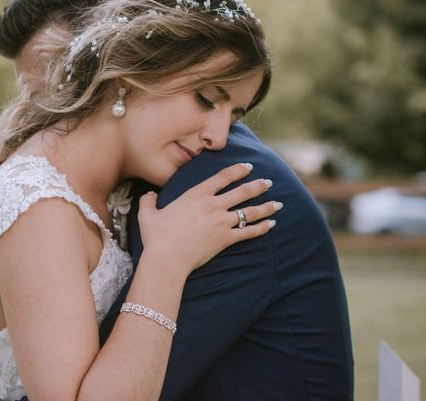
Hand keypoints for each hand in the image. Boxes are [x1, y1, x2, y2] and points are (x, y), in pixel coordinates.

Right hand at [137, 162, 278, 275]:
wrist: (166, 258)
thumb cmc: (156, 236)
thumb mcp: (147, 214)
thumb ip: (148, 200)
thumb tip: (148, 195)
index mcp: (196, 194)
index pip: (222, 177)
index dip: (237, 170)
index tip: (248, 167)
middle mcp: (212, 205)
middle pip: (242, 191)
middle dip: (257, 186)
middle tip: (268, 182)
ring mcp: (221, 222)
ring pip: (249, 211)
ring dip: (266, 206)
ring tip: (278, 203)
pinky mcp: (226, 239)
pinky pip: (249, 232)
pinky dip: (261, 228)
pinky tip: (271, 225)